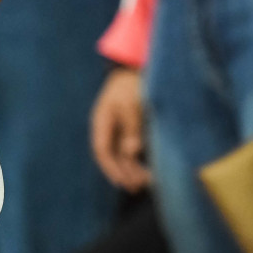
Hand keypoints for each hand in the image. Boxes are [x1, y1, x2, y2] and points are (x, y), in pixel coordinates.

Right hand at [91, 67, 150, 191]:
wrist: (136, 66)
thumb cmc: (132, 83)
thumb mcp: (131, 102)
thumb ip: (132, 126)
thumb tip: (132, 151)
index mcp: (102, 121)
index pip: (102, 150)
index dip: (110, 168)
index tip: (122, 182)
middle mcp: (109, 128)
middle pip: (113, 156)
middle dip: (124, 173)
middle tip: (138, 187)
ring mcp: (120, 128)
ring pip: (123, 155)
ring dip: (133, 169)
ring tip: (148, 182)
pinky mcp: (133, 127)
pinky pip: (133, 148)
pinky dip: (140, 160)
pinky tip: (150, 170)